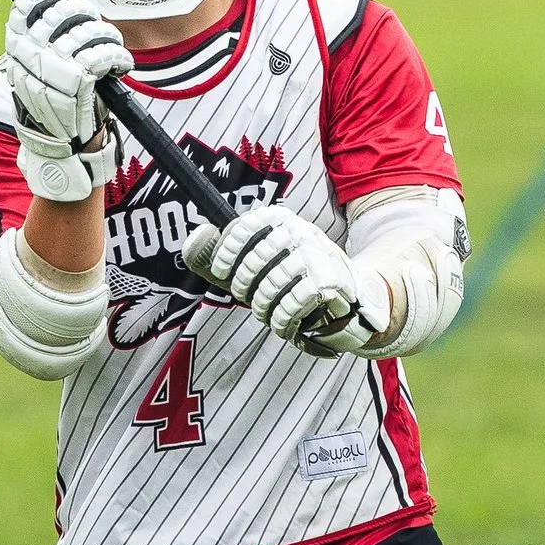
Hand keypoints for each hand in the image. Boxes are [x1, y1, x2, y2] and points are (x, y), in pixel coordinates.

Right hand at [4, 0, 132, 201]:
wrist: (61, 146)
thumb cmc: (56, 97)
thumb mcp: (41, 61)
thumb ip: (46, 28)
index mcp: (16, 44)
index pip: (30, 1)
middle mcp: (28, 54)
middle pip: (65, 11)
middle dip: (89, 16)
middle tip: (97, 30)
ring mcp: (51, 68)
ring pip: (88, 31)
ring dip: (108, 38)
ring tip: (110, 50)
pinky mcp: (75, 83)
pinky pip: (102, 53)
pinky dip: (118, 57)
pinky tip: (120, 65)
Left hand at [181, 206, 379, 353]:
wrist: (351, 291)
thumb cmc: (299, 276)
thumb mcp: (269, 257)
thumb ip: (233, 255)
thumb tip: (193, 244)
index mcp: (280, 220)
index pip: (245, 227)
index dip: (227, 252)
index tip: (221, 271)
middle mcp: (298, 232)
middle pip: (254, 261)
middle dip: (243, 287)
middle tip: (248, 297)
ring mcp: (315, 256)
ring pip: (270, 286)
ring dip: (262, 308)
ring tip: (266, 313)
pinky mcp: (327, 282)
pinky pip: (291, 304)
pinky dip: (282, 320)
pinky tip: (283, 324)